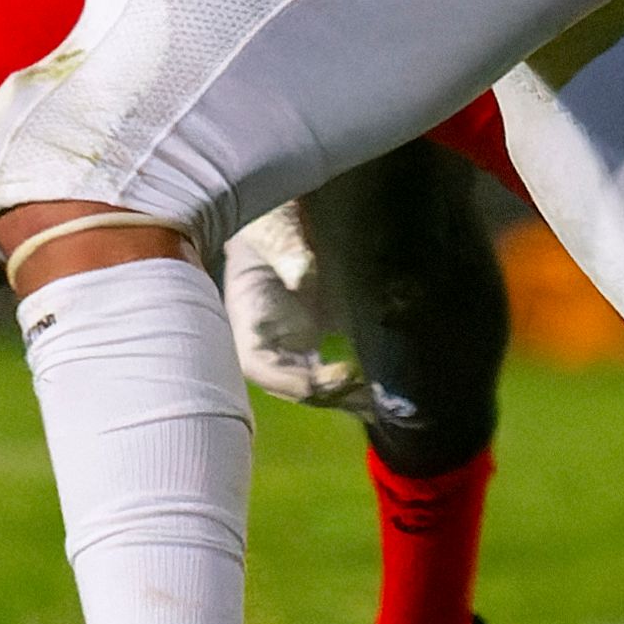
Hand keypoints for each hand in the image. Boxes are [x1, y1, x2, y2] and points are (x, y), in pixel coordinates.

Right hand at [223, 206, 365, 408]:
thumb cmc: (269, 226)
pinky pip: (327, 372)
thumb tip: (304, 275)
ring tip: (378, 402)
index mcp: (245, 323)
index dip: (290, 381)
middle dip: (326, 393)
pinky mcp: (310, 342)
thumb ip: (287, 254)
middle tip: (363, 390)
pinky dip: (349, 384)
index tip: (329, 377)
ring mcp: (288, 347)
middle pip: (290, 385)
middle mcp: (265, 345)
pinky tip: (377, 393)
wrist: (277, 221)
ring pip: (312, 386)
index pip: (260, 368)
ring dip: (342, 396)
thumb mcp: (274, 234)